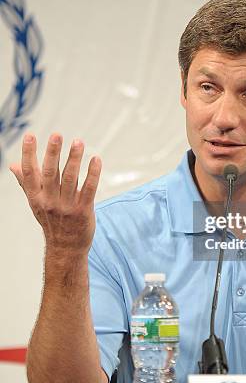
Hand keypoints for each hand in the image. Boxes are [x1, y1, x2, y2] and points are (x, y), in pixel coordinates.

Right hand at [10, 133, 101, 256]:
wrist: (66, 248)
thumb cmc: (51, 220)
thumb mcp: (35, 202)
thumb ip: (26, 182)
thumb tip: (13, 165)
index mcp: (36, 197)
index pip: (30, 173)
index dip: (29, 154)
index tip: (30, 136)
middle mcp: (50, 201)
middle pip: (51, 173)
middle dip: (53, 153)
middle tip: (56, 135)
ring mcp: (67, 206)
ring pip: (71, 179)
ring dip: (74, 159)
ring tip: (78, 142)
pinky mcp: (83, 210)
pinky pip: (89, 189)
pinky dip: (93, 173)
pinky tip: (96, 159)